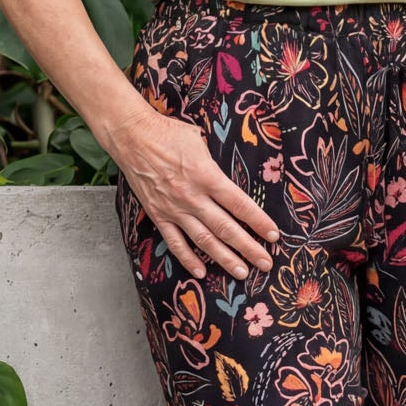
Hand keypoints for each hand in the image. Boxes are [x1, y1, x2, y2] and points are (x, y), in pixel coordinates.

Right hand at [118, 110, 280, 280]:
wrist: (132, 136)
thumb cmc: (168, 133)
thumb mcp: (200, 141)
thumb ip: (215, 165)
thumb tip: (229, 178)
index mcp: (207, 176)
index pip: (239, 204)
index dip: (258, 222)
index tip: (273, 235)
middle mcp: (192, 196)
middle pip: (226, 228)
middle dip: (249, 248)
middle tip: (266, 263)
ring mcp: (174, 208)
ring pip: (204, 240)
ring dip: (224, 258)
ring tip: (241, 273)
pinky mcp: (158, 215)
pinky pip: (175, 242)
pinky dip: (188, 259)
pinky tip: (201, 272)